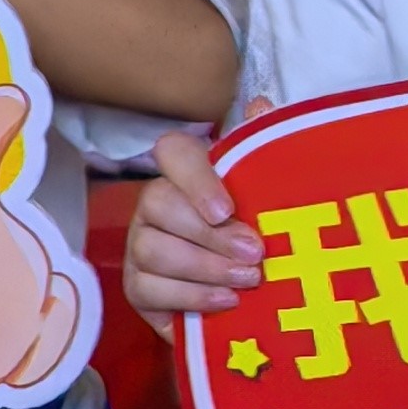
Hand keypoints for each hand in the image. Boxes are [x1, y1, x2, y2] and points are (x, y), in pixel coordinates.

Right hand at [121, 130, 264, 332]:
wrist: (251, 301)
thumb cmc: (256, 240)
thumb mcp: (270, 199)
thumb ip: (265, 153)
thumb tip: (259, 106)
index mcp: (188, 176)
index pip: (173, 151)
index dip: (195, 176)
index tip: (227, 209)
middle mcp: (156, 205)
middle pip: (158, 203)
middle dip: (209, 234)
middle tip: (254, 253)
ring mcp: (141, 246)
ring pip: (152, 249)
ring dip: (204, 267)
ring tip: (247, 280)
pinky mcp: (137, 287)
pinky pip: (149, 289)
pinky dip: (190, 297)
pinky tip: (225, 301)